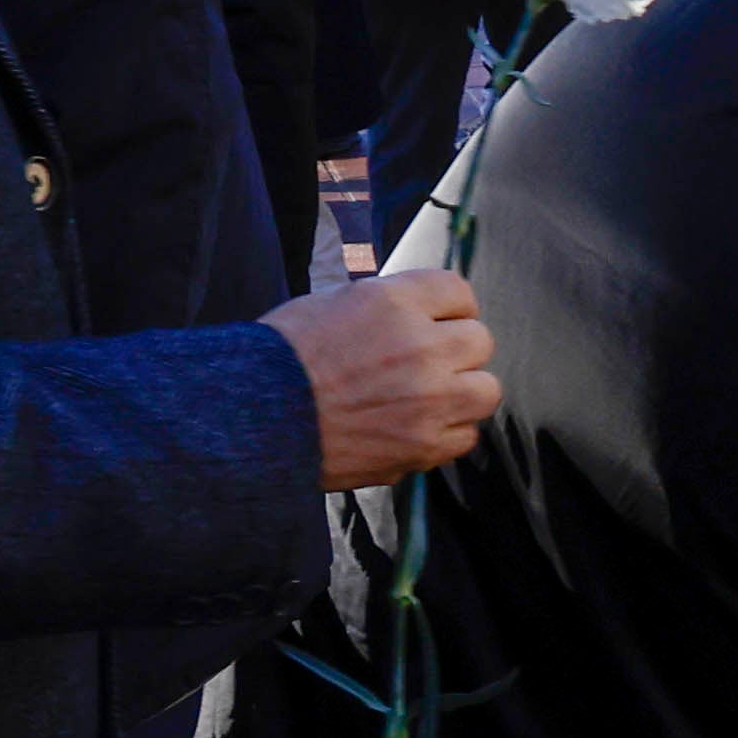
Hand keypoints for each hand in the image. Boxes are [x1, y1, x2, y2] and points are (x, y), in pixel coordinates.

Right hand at [270, 268, 497, 487]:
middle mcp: (422, 346)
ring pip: (486, 390)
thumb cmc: (281, 359)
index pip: (459, 292)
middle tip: (427, 362)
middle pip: (480, 340)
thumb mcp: (332, 303)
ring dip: (463, 391)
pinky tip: (417, 427)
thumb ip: (387, 307)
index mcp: (395, 302)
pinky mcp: (423, 445)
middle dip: (456, 349)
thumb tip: (420, 314)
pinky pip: (466, 436)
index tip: (437, 320)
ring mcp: (429, 399)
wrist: (251, 419)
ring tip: (430, 396)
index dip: (448, 308)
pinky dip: (447, 433)